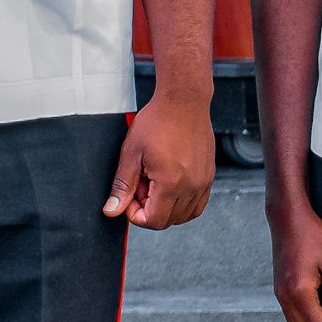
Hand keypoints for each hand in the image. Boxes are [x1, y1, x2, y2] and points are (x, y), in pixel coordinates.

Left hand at [102, 93, 214, 229]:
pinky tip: (171, 183)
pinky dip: (183, 202)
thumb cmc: (158, 120)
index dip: (136, 214)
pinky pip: (198, 203)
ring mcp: (203, 182)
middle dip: (150, 209)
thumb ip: (122, 185)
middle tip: (142, 183)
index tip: (131, 196)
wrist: (184, 100)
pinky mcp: (209, 175)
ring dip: (167, 207)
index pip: (153, 221)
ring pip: (185, 215)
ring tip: (156, 181)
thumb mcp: (132, 153)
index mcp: (170, 183)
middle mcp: (191, 186)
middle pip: (168, 221)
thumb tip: (112, 210)